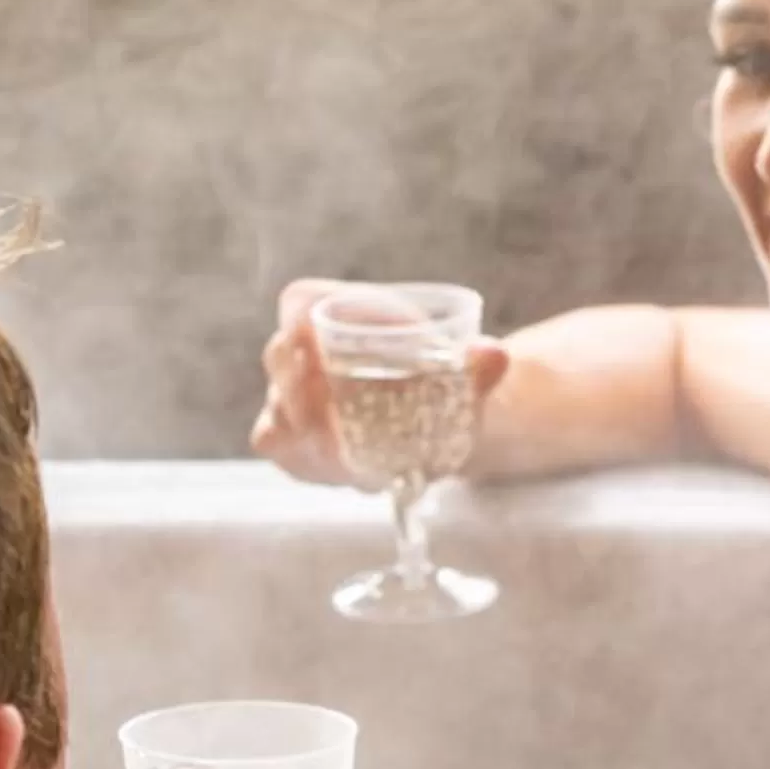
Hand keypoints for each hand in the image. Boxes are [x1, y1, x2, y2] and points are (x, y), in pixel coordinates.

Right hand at [251, 280, 510, 487]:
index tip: (311, 335)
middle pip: (279, 354)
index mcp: (340, 314)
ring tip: (338, 445)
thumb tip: (494, 356)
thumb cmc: (436, 376)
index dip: (297, 314)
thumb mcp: (461, 369)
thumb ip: (477, 363)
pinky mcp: (294, 442)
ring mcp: (292, 401)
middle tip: (324, 399)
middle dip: (294, 378)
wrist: (435, 420)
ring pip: (275, 408)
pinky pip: (278, 446)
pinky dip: (300, 456)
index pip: (300, 300)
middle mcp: (305, 355)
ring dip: (299, 426)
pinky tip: (335, 468)